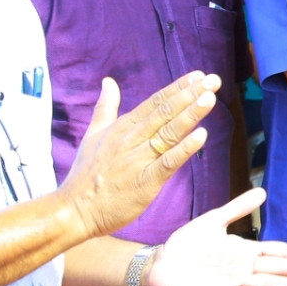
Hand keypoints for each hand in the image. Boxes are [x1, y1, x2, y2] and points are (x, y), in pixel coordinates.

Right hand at [61, 74, 218, 239]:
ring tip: (210, 98)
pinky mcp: (144, 182)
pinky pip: (167, 162)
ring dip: (190, 115)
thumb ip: (105, 107)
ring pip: (168, 133)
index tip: (198, 75)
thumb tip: (108, 81)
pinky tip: (201, 136)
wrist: (73, 210)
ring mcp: (138, 160)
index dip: (177, 88)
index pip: (155, 102)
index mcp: (122, 128)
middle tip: (213, 79)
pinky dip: (184, 149)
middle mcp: (131, 139)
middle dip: (190, 95)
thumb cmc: (85, 175)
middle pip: (165, 112)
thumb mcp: (93, 134)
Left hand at [144, 187, 286, 285]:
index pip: (279, 252)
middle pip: (280, 268)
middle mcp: (244, 269)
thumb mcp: (213, 221)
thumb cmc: (184, 246)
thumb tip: (262, 191)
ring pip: (268, 285)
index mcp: (245, 251)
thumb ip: (237, 208)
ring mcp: (233, 284)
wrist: (157, 266)